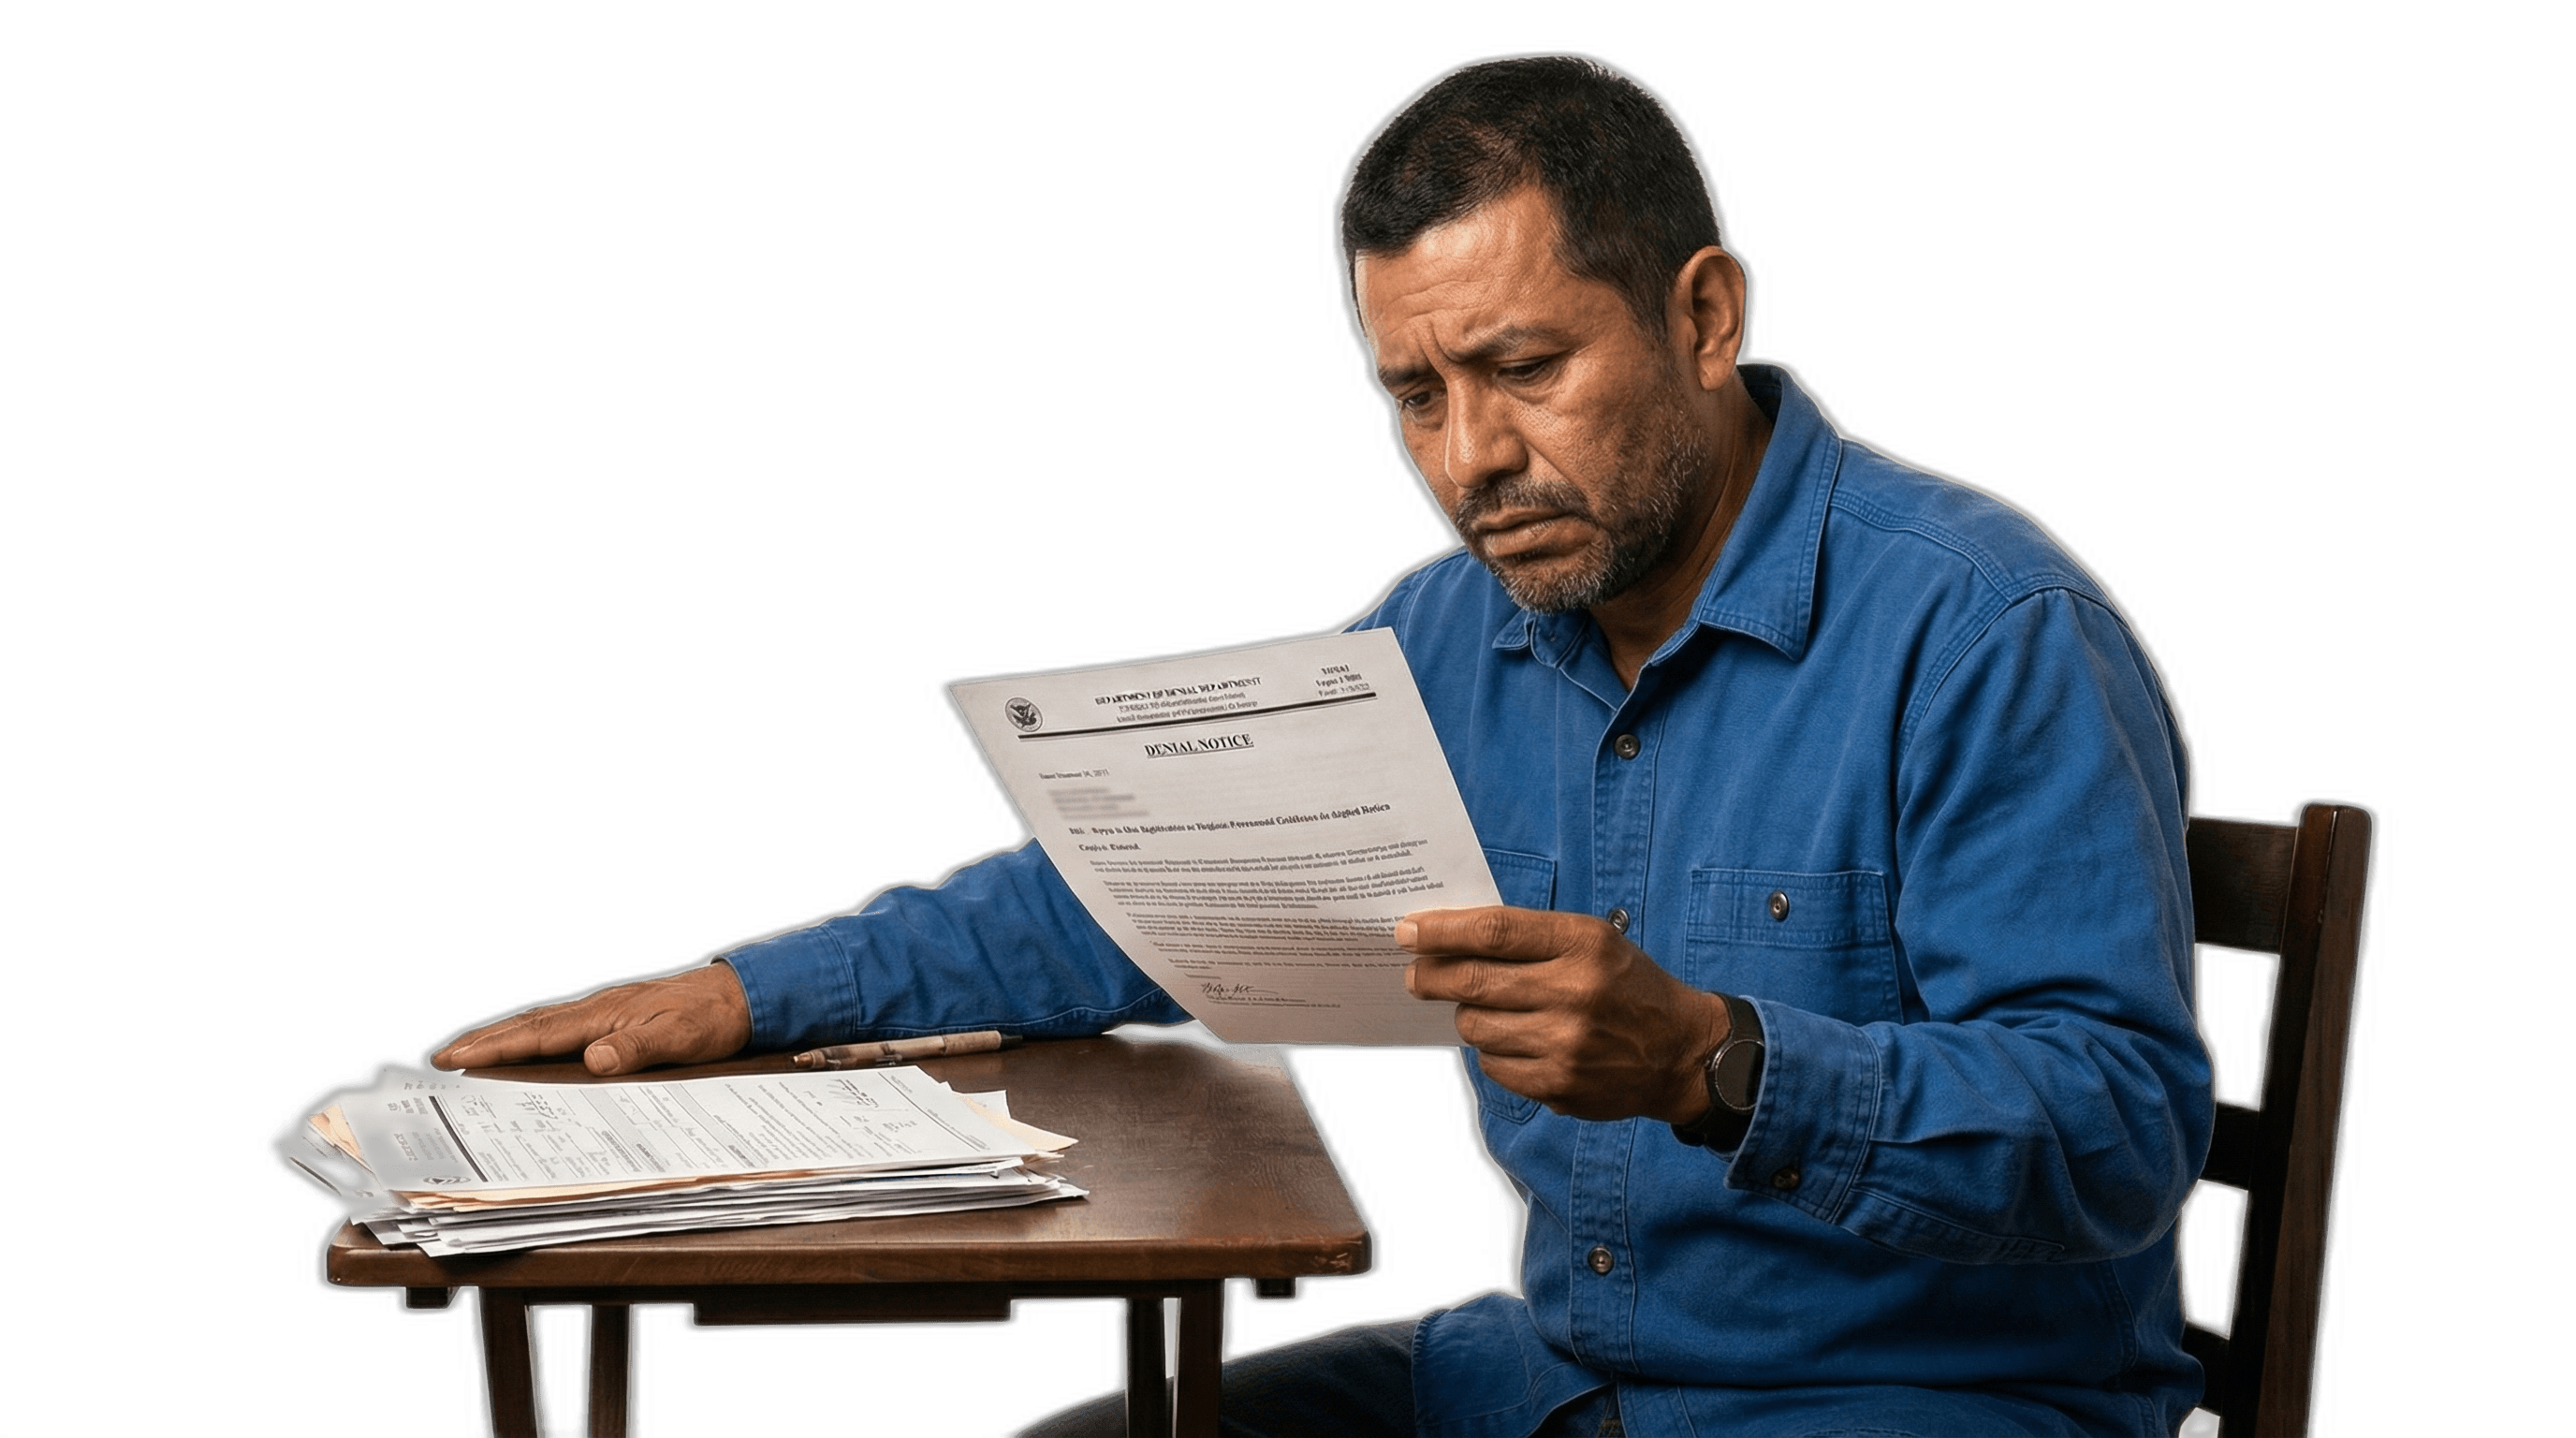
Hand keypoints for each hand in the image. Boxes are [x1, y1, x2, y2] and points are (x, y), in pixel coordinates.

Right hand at [431, 963, 753, 1075]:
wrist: (739, 997)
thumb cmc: (711, 1018)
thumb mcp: (681, 1038)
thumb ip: (638, 1048)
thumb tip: (594, 1059)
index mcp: (605, 1014)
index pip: (539, 1034)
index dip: (495, 1048)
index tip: (456, 1058)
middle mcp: (598, 1011)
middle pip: (530, 1027)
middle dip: (485, 1042)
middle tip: (443, 1060)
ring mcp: (605, 1013)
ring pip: (543, 1027)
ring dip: (505, 1040)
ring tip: (470, 1055)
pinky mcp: (615, 1020)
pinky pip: (563, 1031)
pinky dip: (534, 1039)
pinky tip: (527, 1050)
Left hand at [1399, 906, 1728, 1122]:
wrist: (1680, 1052)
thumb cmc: (1626, 986)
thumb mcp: (1593, 942)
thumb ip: (1529, 938)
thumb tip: (1448, 940)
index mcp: (1583, 944)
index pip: (1493, 932)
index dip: (1441, 932)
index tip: (1406, 931)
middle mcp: (1574, 992)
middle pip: (1474, 981)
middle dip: (1430, 976)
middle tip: (1413, 975)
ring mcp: (1565, 1044)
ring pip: (1476, 1027)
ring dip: (1466, 1015)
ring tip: (1481, 1009)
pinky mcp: (1558, 1085)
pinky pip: (1494, 1065)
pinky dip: (1492, 1050)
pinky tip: (1512, 1041)